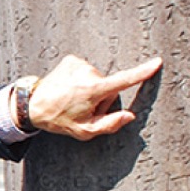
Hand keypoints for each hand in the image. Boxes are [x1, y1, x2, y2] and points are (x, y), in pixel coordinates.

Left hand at [27, 55, 161, 140]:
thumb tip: (129, 116)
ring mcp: (78, 64)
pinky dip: (81, 81)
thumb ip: (109, 125)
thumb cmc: (59, 119)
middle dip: (101, 99)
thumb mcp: (84, 131)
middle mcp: (87, 73)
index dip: (142, 72)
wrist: (32, 104)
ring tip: (72, 99)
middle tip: (81, 108)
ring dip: (90, 90)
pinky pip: (86, 72)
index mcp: (93, 90)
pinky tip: (69, 89)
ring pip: (97, 79)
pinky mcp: (71, 59)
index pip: (123, 81)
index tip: (157, 62)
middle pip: (109, 87)